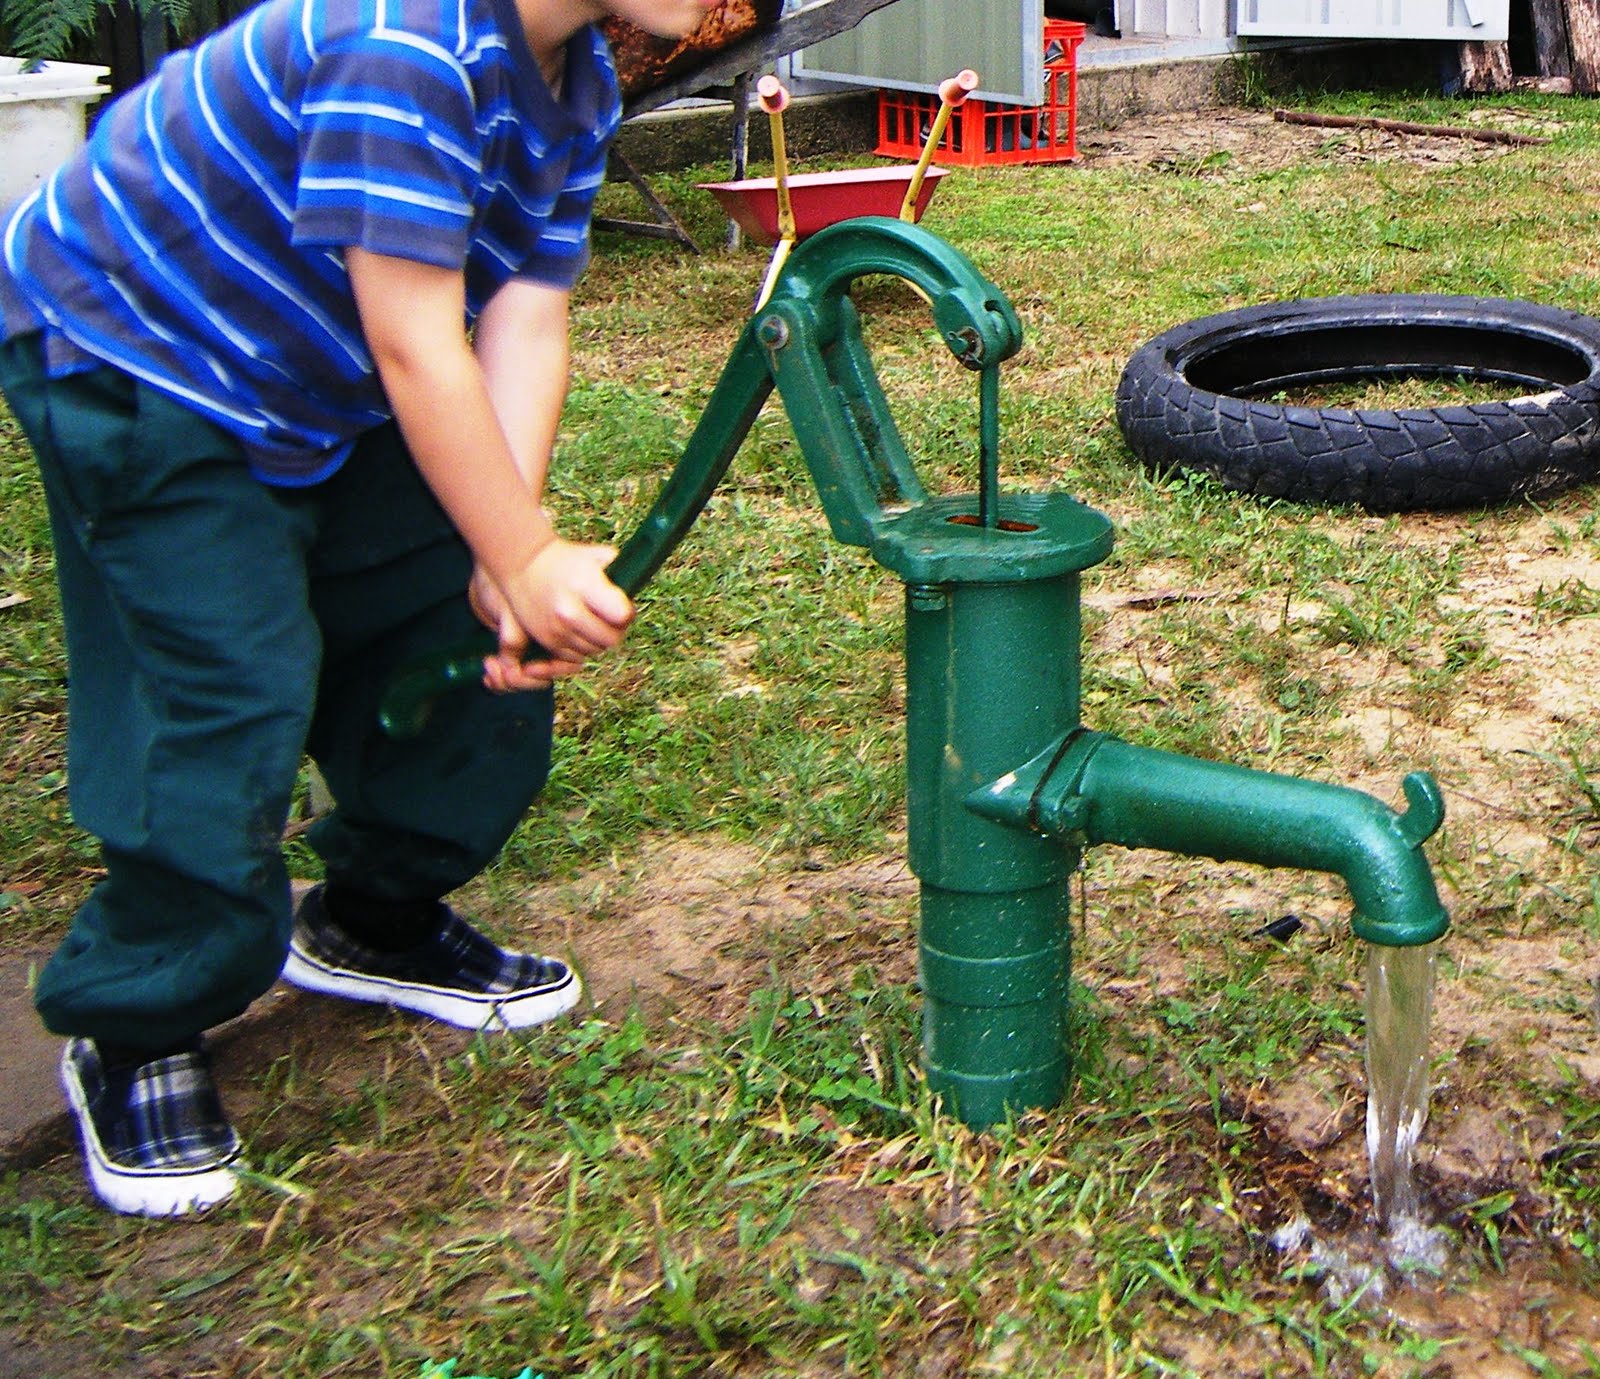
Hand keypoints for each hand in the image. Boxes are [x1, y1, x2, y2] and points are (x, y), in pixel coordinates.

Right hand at [470, 542, 633, 691]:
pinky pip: (576, 656)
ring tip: (590, 619)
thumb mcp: (596, 556)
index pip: (622, 616)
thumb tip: (636, 591)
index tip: (621, 605)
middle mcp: (569, 612)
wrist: (524, 566)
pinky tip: (577, 628)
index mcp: (584, 587)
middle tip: (609, 616)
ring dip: (598, 639)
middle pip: (611, 639)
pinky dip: (580, 646)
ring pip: (594, 650)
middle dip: (615, 629)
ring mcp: (557, 630)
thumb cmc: (567, 560)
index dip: (627, 612)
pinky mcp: (547, 641)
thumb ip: (621, 572)